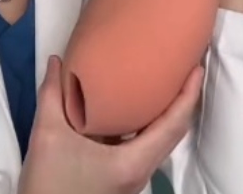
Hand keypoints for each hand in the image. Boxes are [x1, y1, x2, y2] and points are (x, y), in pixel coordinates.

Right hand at [18, 56, 203, 193]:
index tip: (195, 69)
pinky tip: (131, 106)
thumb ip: (52, 96)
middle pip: (173, 132)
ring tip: (162, 81)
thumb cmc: (49, 185)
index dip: (189, 94)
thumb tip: (57, 62)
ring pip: (160, 139)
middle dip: (183, 99)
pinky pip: (144, 145)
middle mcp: (140, 171)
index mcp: (132, 162)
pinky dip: (146, 123)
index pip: (173, 124)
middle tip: (184, 68)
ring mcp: (133, 176)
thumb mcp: (47, 135)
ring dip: (166, 111)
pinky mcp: (122, 177)